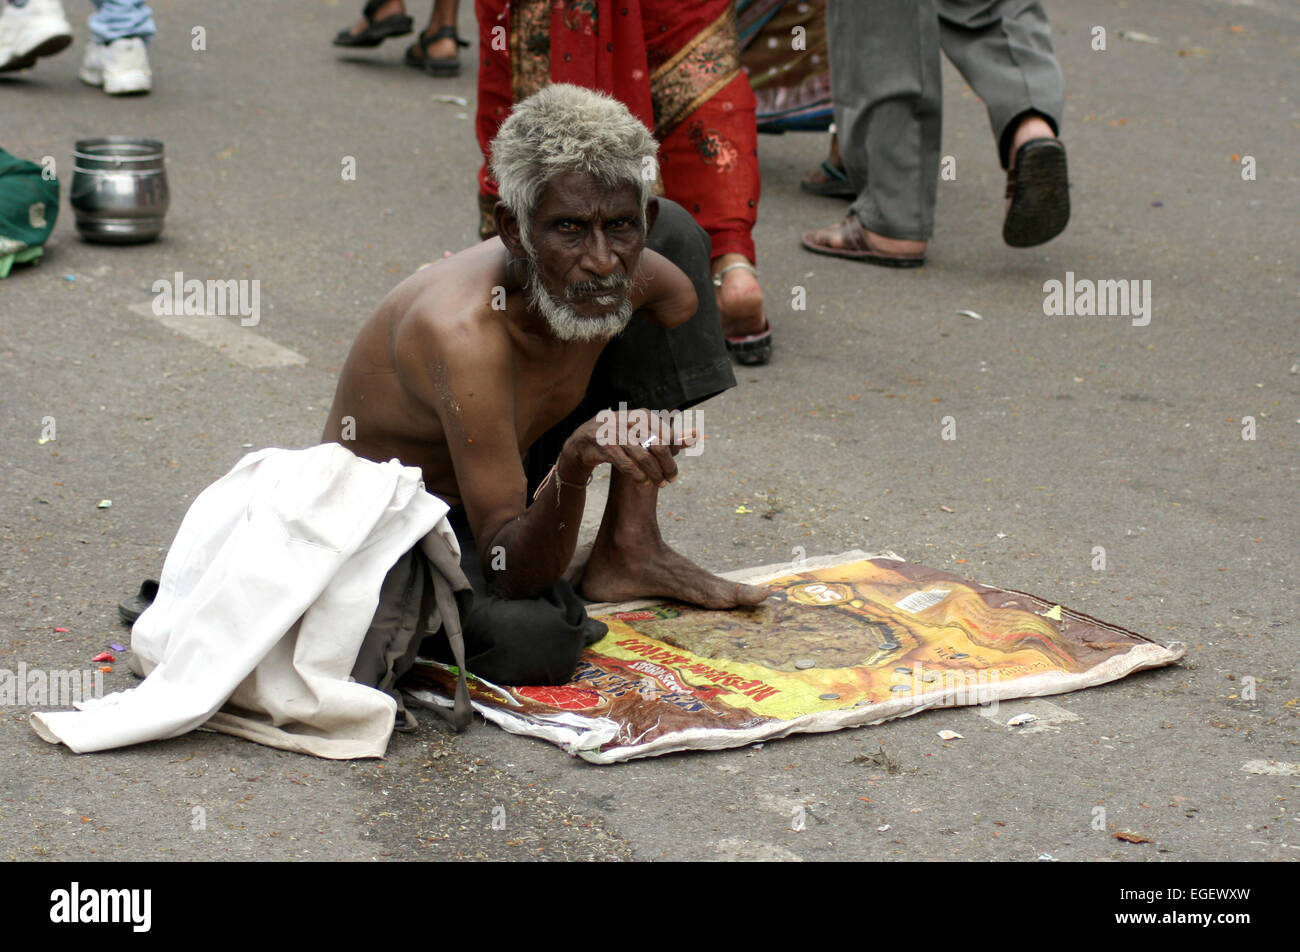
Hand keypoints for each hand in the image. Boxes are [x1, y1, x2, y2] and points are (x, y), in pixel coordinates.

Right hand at [562, 407, 696, 487]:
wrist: (582, 442)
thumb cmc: (619, 438)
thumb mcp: (642, 433)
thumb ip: (667, 436)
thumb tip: (696, 436)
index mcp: (640, 415)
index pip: (665, 433)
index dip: (673, 451)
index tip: (676, 466)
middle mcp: (628, 420)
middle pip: (657, 444)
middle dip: (667, 465)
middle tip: (672, 480)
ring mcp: (615, 432)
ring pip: (642, 456)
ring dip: (654, 473)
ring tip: (660, 484)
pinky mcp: (604, 446)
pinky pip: (626, 463)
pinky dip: (637, 474)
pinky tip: (644, 482)